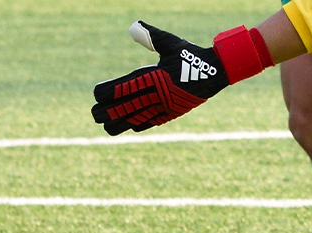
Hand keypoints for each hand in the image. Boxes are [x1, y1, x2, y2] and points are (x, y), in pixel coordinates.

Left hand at [91, 21, 272, 135]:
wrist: (217, 71)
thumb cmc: (191, 54)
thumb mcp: (170, 43)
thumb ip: (150, 36)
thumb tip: (133, 27)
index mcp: (153, 76)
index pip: (123, 87)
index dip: (107, 92)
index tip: (96, 94)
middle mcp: (157, 93)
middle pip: (125, 107)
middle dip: (108, 111)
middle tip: (94, 114)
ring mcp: (165, 105)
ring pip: (137, 118)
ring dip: (120, 122)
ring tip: (106, 126)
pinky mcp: (173, 112)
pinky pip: (153, 121)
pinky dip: (139, 123)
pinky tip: (129, 125)